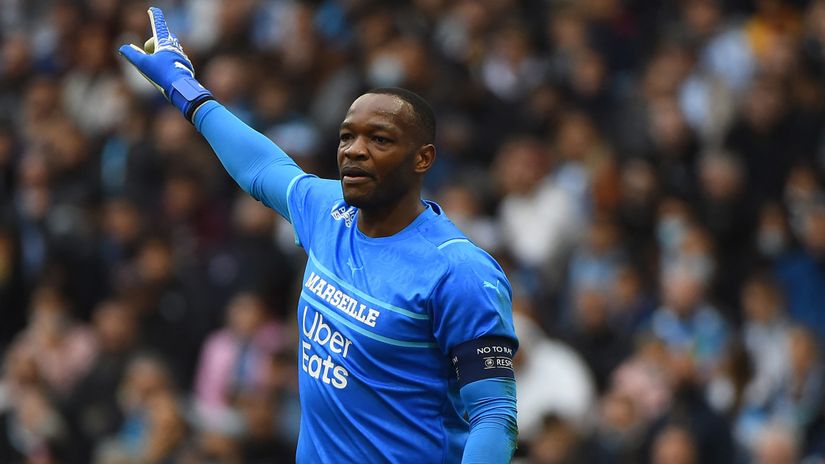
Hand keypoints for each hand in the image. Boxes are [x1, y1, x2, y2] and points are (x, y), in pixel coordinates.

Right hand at [118, 7, 212, 121]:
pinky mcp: (185, 66)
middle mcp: (174, 47)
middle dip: (155, 40)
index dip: (154, 17)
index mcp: (164, 43)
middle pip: (165, 37)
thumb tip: (123, 48)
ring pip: (171, 49)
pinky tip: (166, 72)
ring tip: (157, 64)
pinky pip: (175, 60)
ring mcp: (181, 56)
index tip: (152, 10)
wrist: (181, 88)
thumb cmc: (162, 74)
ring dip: (162, 53)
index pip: (158, 26)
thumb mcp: (143, 64)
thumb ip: (132, 55)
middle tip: (148, 50)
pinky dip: (168, 63)